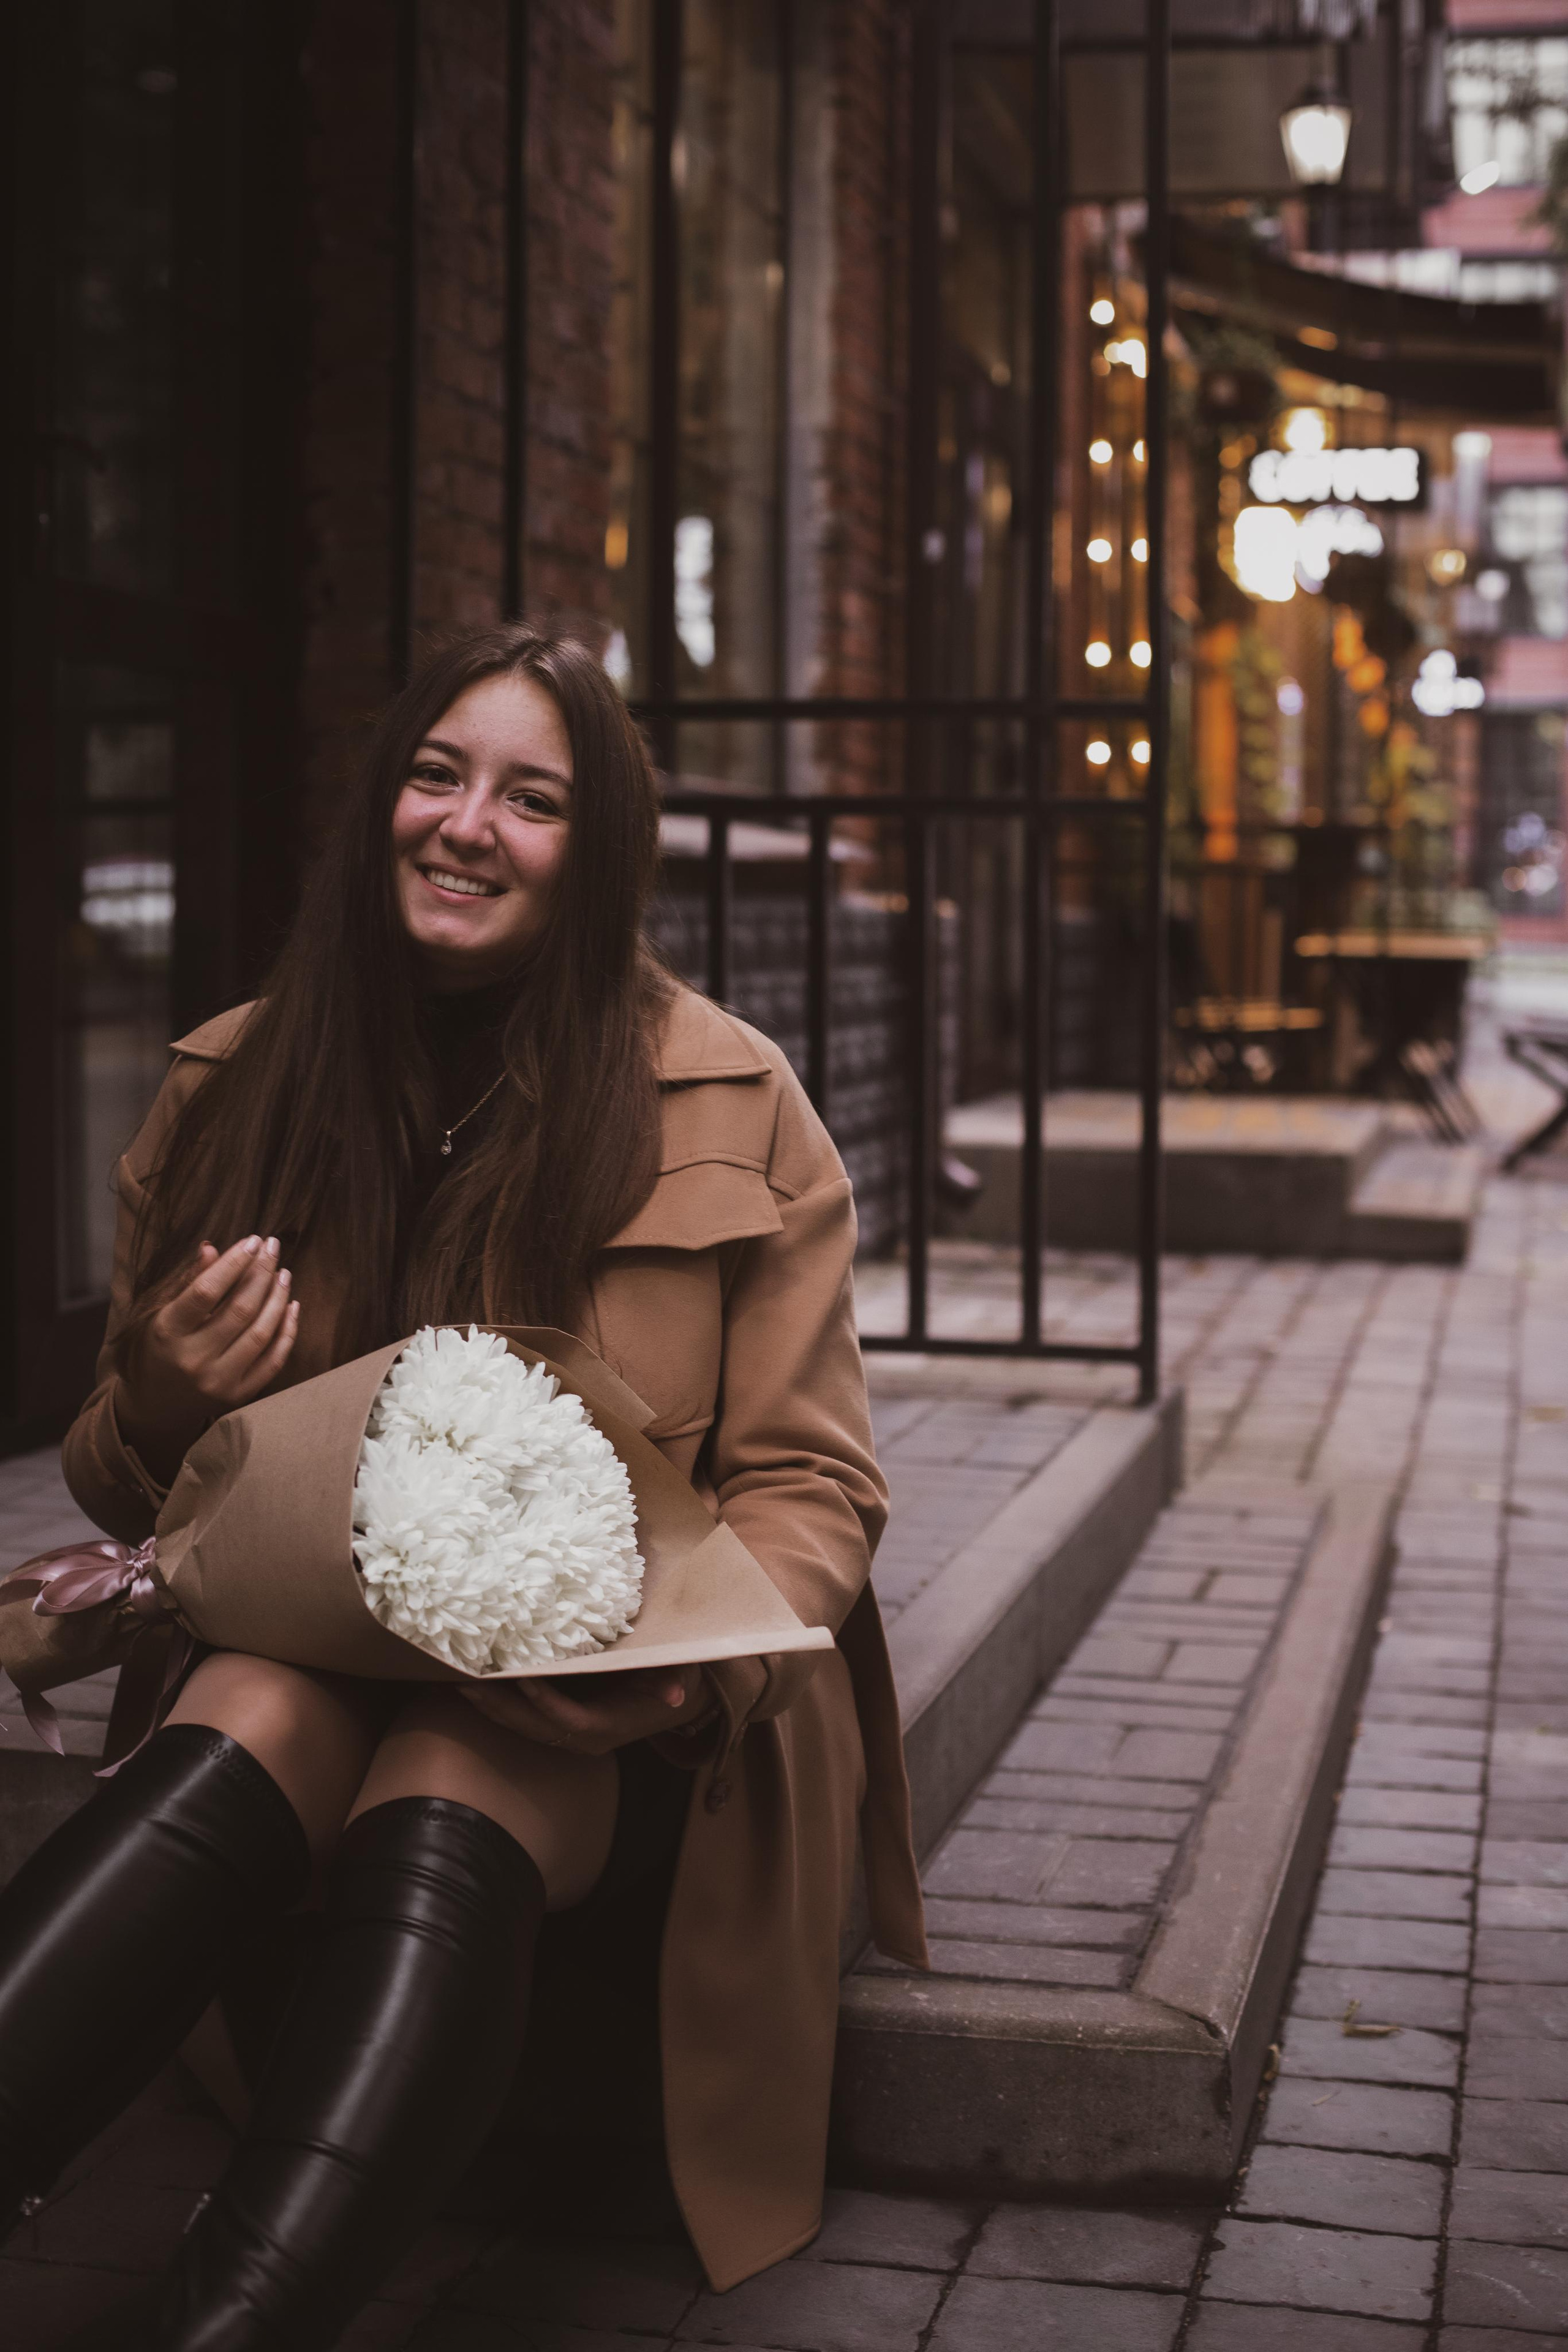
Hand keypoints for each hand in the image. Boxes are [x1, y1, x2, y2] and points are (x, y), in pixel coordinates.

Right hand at [117, 1235, 300, 1480]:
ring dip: (278, 1299)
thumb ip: (186, 1282)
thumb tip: (212, 1248)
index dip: (233, 1263)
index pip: (206, 1292)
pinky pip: (273, 1361)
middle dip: (261, 1274)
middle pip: (239, 1310)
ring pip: (260, 1333)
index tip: (254, 1240)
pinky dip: (287, 1331)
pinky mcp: (238, 1395)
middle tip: (273, 1248)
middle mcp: (193, 1359)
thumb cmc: (156, 1348)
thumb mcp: (159, 1313)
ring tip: (283, 1273)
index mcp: (167, 1332)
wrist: (153, 1405)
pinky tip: (292, 1305)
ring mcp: (218, 1381)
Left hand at [461, 1663, 707, 1755]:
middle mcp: (584, 1738)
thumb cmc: (670, 1681)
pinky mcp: (559, 1725)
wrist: (667, 1703)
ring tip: (459, 1681)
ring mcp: (569, 1735)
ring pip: (522, 1725)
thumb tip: (675, 1694)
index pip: (570, 1718)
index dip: (545, 1701)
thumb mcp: (677, 1676)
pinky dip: (498, 1705)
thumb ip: (673, 1682)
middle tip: (468, 1681)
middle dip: (501, 1705)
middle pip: (534, 1726)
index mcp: (608, 1727)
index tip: (521, 1678)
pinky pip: (523, 1719)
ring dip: (491, 1706)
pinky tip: (475, 1685)